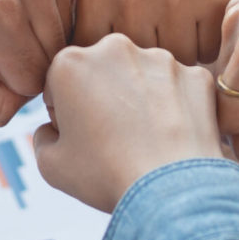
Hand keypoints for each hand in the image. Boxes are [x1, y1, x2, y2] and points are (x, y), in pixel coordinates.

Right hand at [34, 34, 223, 212]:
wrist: (172, 191)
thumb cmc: (106, 176)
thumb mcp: (50, 165)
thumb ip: (42, 136)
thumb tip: (53, 127)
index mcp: (71, 63)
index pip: (59, 82)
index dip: (64, 112)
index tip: (79, 136)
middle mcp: (116, 49)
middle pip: (102, 70)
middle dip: (103, 95)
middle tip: (113, 138)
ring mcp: (161, 59)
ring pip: (142, 75)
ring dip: (140, 97)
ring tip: (145, 140)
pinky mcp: (196, 74)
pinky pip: (179, 87)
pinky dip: (176, 106)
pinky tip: (171, 136)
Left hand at [73, 0, 238, 63]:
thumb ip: (97, 30)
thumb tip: (93, 94)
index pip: (100, 65)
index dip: (116, 68)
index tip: (128, 58)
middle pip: (142, 68)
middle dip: (155, 58)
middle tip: (166, 28)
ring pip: (179, 62)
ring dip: (186, 50)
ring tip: (186, 15)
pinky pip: (210, 49)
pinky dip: (212, 37)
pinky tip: (207, 8)